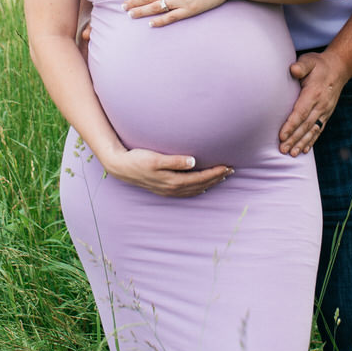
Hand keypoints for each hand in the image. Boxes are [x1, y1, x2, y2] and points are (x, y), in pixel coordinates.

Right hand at [106, 149, 233, 197]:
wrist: (120, 167)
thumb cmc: (137, 159)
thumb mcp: (156, 158)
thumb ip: (175, 161)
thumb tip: (194, 162)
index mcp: (173, 181)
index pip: (200, 178)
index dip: (215, 173)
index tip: (227, 166)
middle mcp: (172, 188)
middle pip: (200, 185)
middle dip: (216, 178)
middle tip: (231, 170)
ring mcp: (167, 190)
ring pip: (194, 189)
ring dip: (209, 183)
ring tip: (221, 177)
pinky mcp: (163, 188)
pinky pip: (186, 192)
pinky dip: (197, 189)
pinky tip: (201, 186)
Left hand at [279, 49, 347, 155]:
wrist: (339, 68)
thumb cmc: (319, 65)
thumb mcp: (310, 61)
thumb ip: (301, 66)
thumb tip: (293, 69)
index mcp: (314, 93)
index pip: (301, 112)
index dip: (291, 125)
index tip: (281, 136)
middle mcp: (321, 105)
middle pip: (305, 125)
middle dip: (294, 139)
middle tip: (282, 149)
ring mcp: (325, 111)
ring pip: (312, 130)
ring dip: (302, 143)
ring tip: (292, 153)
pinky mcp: (326, 114)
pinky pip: (318, 130)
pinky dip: (311, 140)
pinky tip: (304, 150)